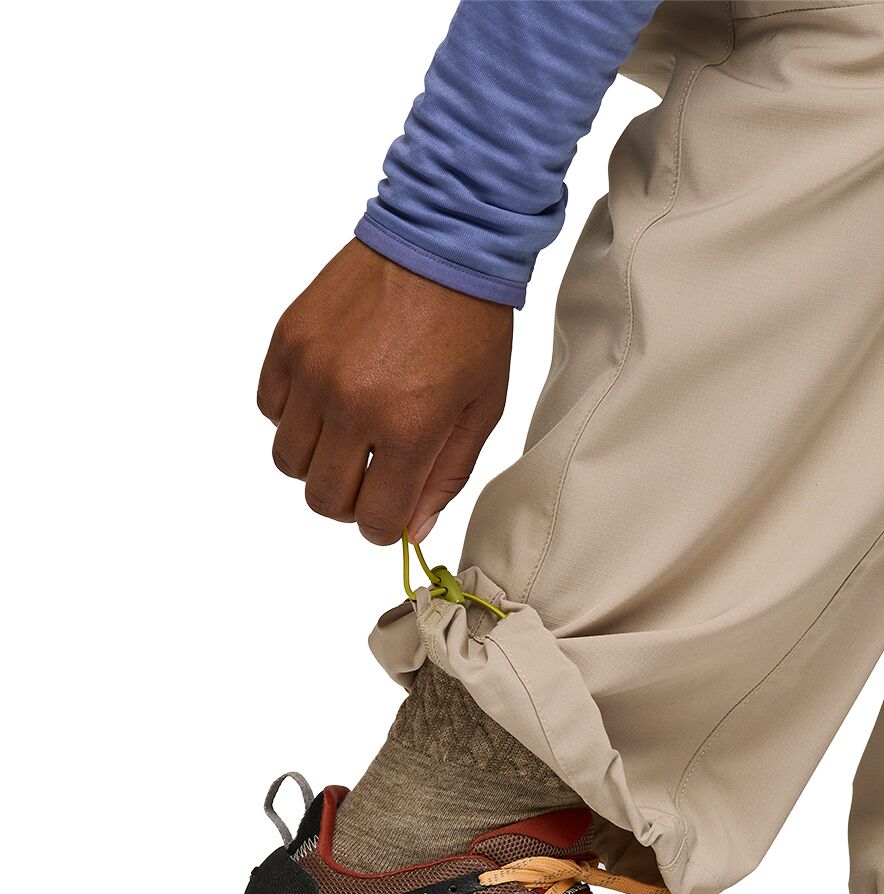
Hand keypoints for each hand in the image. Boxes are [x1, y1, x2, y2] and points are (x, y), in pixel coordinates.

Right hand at [257, 240, 513, 544]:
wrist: (443, 242)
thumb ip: (445, 477)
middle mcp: (352, 405)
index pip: (375, 519)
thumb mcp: (481, 410)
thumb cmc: (472, 327)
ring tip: (350, 434)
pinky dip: (294, 417)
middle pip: (323, 499)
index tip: (392, 512)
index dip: (384, 527)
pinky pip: (271, 409)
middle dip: (350, 502)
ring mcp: (313, 371)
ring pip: (289, 460)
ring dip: (318, 462)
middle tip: (371, 477)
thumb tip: (413, 529)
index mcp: (408, 429)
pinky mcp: (289, 340)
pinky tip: (329, 398)